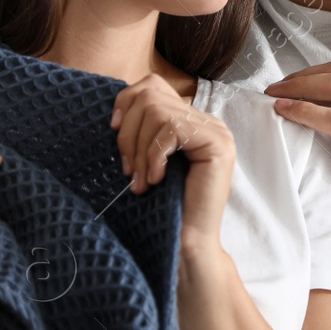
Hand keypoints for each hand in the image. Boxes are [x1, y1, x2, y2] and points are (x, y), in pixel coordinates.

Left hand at [111, 74, 234, 251]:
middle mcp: (208, 122)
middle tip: (127, 169)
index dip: (126, 101)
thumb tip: (117, 109)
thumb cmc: (162, 208)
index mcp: (192, 122)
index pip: (153, 85)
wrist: (186, 244)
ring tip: (140, 180)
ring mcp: (217, 132)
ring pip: (158, 112)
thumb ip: (142, 131)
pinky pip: (172, 130)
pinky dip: (154, 155)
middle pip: (151, 95)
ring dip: (139, 149)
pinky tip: (156, 180)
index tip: (113, 130)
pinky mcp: (218, 145)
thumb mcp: (146, 160)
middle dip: (128, 132)